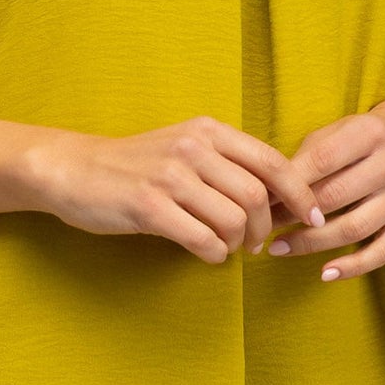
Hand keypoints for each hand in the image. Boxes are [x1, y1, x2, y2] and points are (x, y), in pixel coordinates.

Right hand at [24, 117, 326, 265]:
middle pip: (256, 196)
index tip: (312, 217)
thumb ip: (225, 162)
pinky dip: (213, 254)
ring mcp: (169, 176)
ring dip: (237, 243)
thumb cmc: (133, 164)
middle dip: (264, 228)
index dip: (300, 194)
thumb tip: (278, 196)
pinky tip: (205, 253)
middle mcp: (191, 148)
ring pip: (233, 220)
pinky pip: (202, 240)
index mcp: (207, 131)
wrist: (73, 169)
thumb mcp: (183, 147)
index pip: (272, 162)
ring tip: (226, 248)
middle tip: (256, 244)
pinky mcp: (148, 206)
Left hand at [260, 97, 384, 279]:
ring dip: (311, 243)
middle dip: (292, 215)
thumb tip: (268, 192)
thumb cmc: (364, 139)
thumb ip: (306, 157)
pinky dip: (353, 266)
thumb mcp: (337, 131)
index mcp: (369, 133)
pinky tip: (325, 273)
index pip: (322, 160)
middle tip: (263, 226)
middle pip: (335, 197)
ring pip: (354, 228)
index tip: (260, 200)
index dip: (288, 183)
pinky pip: (382, 252)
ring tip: (280, 248)